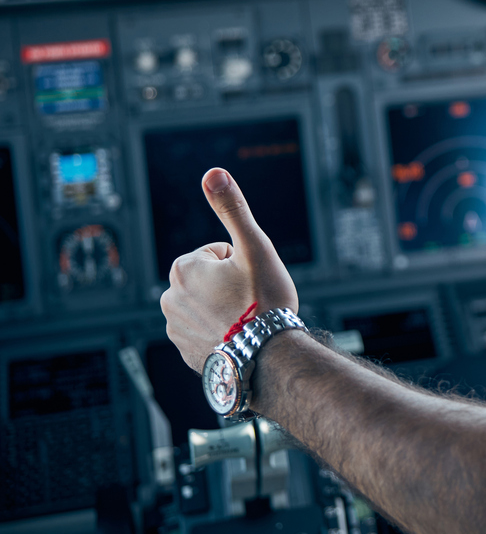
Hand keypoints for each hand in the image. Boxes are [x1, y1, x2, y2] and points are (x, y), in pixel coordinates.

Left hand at [161, 167, 299, 370]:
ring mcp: (175, 328)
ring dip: (226, 308)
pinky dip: (221, 331)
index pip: (218, 252)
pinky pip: (205, 330)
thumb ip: (232, 208)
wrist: (267, 360)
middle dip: (231, 285)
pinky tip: (238, 338)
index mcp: (183, 270)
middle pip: (211, 278)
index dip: (241, 263)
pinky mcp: (185, 352)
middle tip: (251, 301)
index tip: (251, 281)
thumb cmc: (264, 303)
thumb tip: (213, 173)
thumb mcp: (254, 247)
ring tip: (246, 322)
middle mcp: (170, 299)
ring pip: (208, 304)